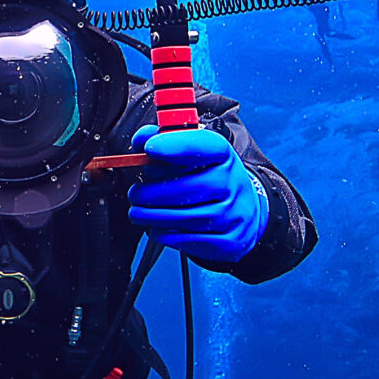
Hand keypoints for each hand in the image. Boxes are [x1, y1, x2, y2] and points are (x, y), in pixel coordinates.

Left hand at [127, 125, 267, 261]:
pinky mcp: (229, 241)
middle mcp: (232, 184)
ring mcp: (234, 214)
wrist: (243, 210)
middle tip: (136, 193)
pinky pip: (189, 240)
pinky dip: (166, 234)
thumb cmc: (211, 178)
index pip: (202, 146)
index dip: (174, 146)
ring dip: (153, 216)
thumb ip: (165, 140)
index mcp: (223, 155)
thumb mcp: (194, 153)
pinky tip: (158, 227)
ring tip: (139, 211)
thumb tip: (141, 138)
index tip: (149, 148)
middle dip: (152, 192)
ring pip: (185, 218)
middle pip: (188, 188)